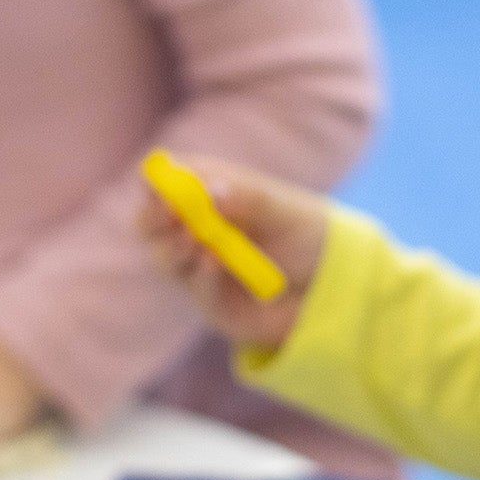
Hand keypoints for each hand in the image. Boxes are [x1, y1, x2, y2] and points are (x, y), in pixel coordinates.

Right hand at [139, 156, 327, 352]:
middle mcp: (193, 227)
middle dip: (154, 217)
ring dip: (174, 246)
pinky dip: (203, 274)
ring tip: (195, 239)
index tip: (160, 186)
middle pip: (150, 221)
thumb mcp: (283, 210)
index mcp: (206, 193)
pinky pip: (197, 287)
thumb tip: (211, 191)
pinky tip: (214, 262)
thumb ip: (248, 199)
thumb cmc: (304, 233)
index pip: (163, 180)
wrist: (329, 283)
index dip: (156, 180)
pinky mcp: (210, 299)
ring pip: (164, 256)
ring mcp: (197, 266)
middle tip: (169, 212)